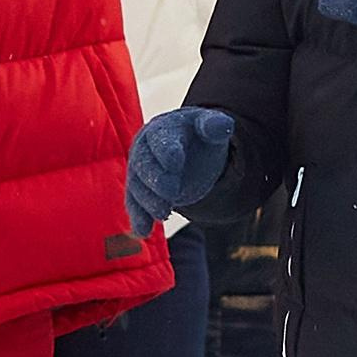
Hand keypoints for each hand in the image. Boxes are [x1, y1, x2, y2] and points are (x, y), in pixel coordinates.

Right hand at [125, 106, 235, 236]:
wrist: (190, 149)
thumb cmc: (201, 136)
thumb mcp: (212, 127)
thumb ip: (216, 126)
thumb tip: (222, 125)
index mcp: (163, 129)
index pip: (161, 140)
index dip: (167, 152)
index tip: (176, 164)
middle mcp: (145, 149)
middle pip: (144, 165)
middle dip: (156, 181)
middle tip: (172, 195)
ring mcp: (140, 171)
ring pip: (137, 187)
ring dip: (148, 202)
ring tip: (164, 214)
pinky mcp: (140, 191)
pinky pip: (134, 204)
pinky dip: (138, 218)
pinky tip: (142, 231)